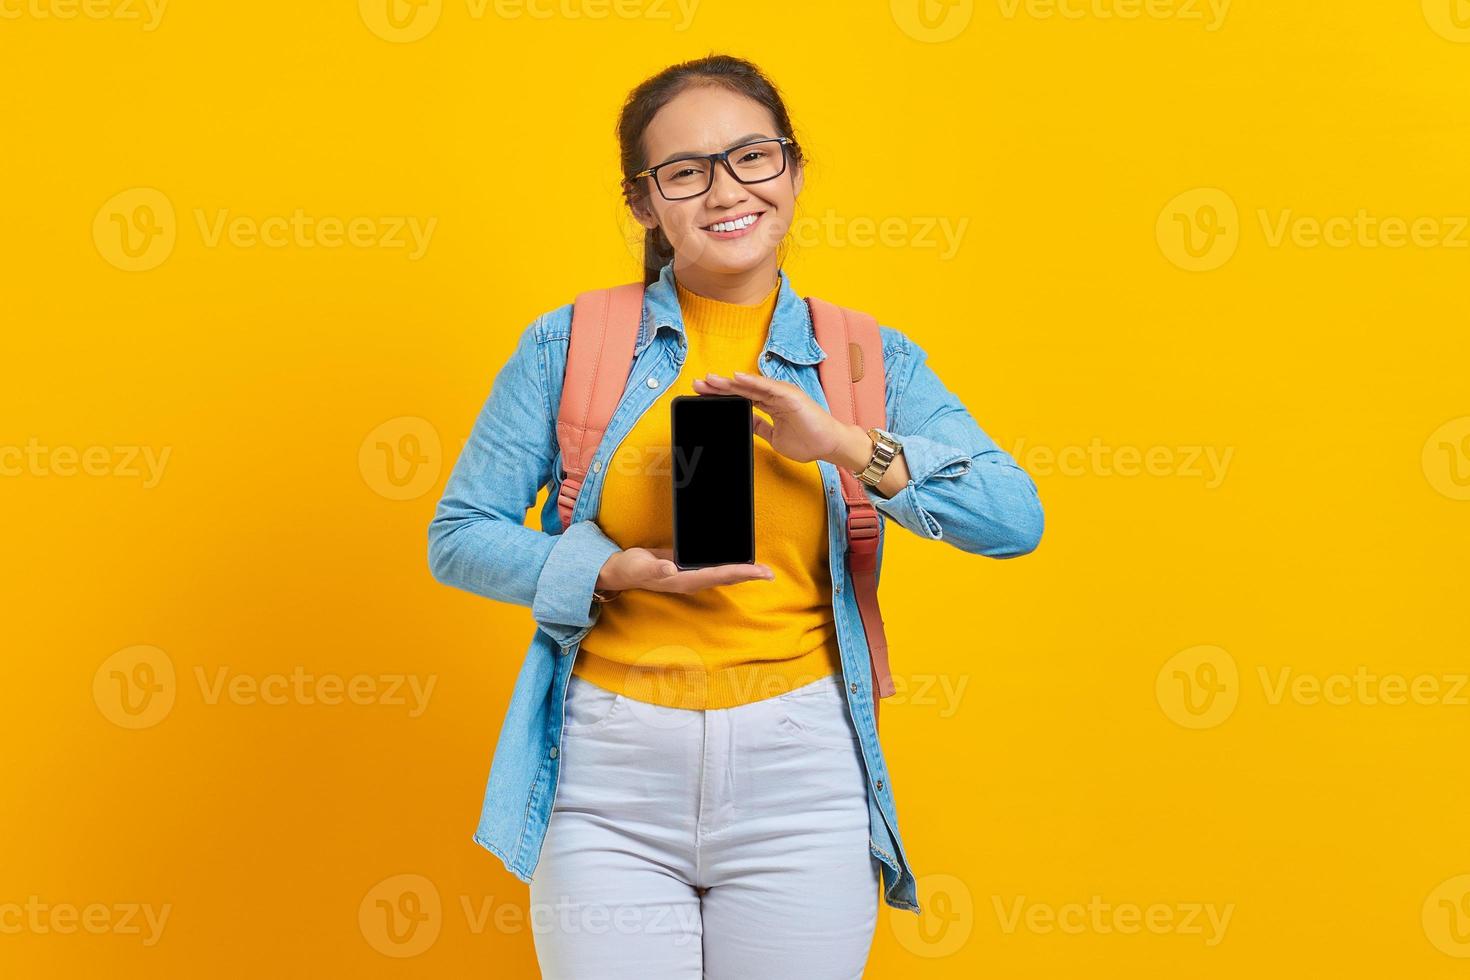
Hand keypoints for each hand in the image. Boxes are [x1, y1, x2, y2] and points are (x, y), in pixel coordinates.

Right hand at [596, 547, 774, 594]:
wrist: (621, 570)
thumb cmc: (630, 568)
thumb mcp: (640, 566)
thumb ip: (656, 568)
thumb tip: (671, 568)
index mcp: (684, 580)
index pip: (718, 576)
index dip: (740, 573)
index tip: (758, 573)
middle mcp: (692, 580)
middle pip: (726, 577)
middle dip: (748, 575)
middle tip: (770, 573)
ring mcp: (691, 575)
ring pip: (722, 573)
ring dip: (741, 571)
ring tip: (761, 569)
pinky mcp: (688, 567)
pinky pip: (713, 567)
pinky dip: (727, 563)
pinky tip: (737, 559)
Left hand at [692, 371, 845, 464]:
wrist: (829, 445)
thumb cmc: (809, 441)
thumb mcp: (774, 436)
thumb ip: (759, 427)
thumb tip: (744, 423)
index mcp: (771, 405)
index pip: (741, 398)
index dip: (722, 396)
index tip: (702, 397)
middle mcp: (775, 396)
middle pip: (741, 389)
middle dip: (718, 388)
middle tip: (697, 384)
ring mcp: (782, 394)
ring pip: (750, 386)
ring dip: (729, 383)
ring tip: (710, 380)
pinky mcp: (790, 395)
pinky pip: (767, 387)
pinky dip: (751, 382)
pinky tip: (736, 378)